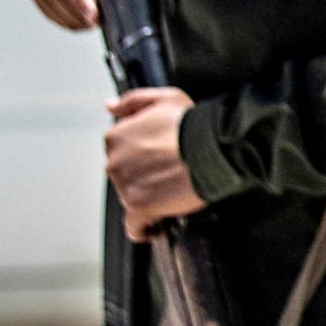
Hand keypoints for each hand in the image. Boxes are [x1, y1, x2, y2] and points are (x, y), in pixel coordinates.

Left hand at [105, 87, 204, 239]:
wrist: (214, 150)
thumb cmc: (195, 126)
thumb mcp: (166, 97)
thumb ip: (133, 100)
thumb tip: (112, 107)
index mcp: (118, 136)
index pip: (120, 151)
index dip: (141, 154)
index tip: (158, 157)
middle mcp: (115, 161)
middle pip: (124, 175)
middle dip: (143, 175)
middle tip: (169, 172)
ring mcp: (125, 184)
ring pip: (130, 197)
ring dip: (146, 197)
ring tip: (172, 192)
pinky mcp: (138, 206)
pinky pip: (134, 225)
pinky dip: (143, 228)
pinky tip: (155, 226)